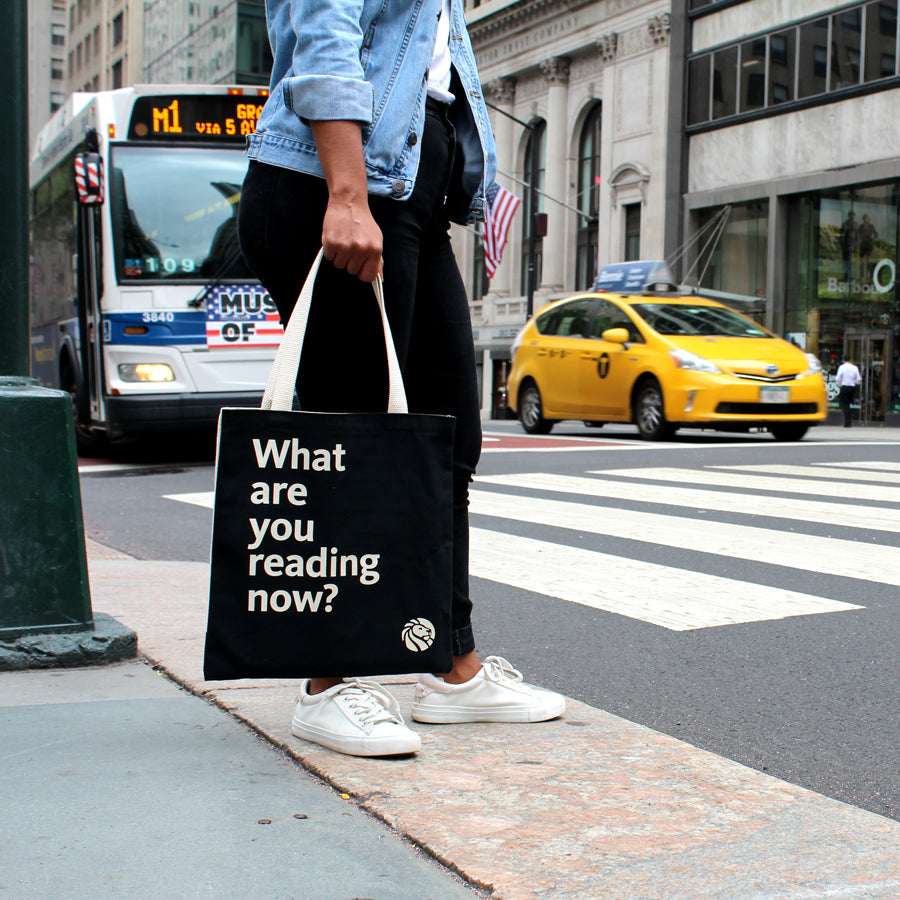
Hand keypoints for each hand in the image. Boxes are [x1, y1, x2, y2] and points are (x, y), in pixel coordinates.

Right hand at [311, 119, 383, 282]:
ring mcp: (346, 247)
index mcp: (375, 250)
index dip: (362, 272)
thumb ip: (377, 260)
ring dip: (339, 256)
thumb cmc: (362, 222)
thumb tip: (379, 279)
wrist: (349, 202)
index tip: (360, 266)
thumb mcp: (376, 239)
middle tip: (350, 245)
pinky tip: (336, 238)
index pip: (368, 277)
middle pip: (352, 271)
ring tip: (343, 241)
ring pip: (340, 265)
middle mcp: (362, 250)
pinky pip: (329, 257)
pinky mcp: (332, 243)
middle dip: (350, 261)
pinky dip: (330, 250)